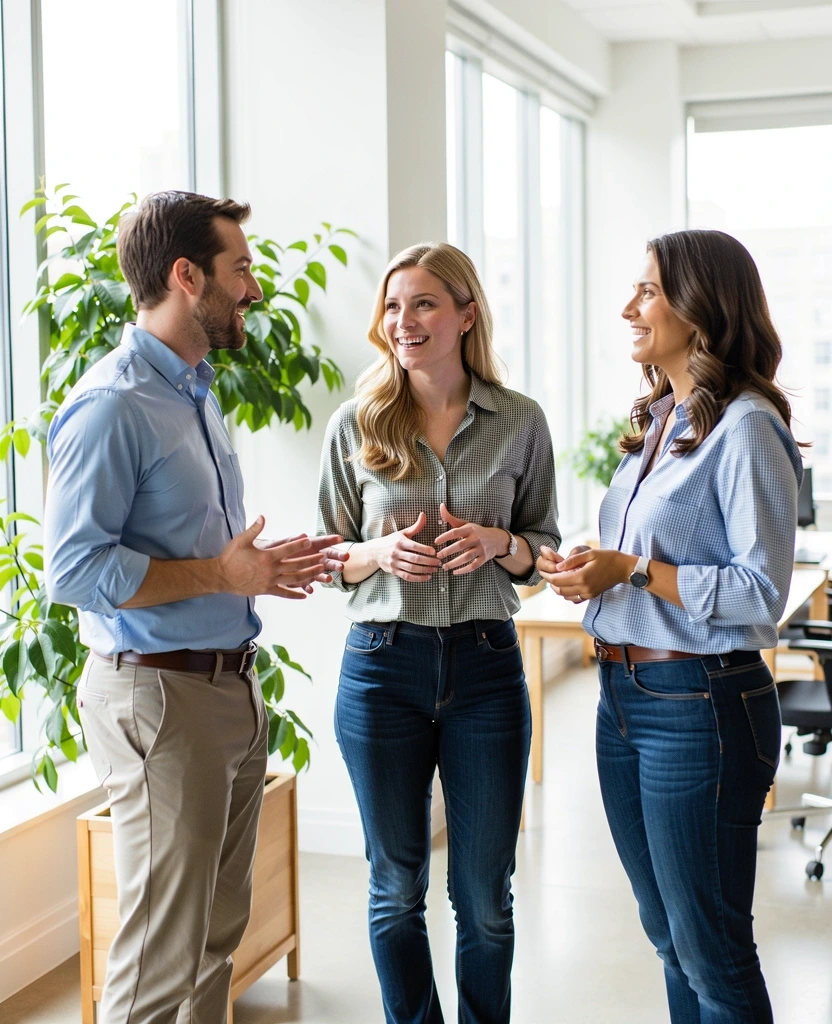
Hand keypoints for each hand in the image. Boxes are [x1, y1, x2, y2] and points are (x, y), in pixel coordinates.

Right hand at [218, 517, 345, 598]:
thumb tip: (263, 517)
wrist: (221, 577)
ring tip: (320, 571)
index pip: (287, 549)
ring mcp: (270, 581)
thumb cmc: (230, 557)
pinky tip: (306, 594)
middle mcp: (271, 570)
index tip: (310, 539)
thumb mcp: (241, 540)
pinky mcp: (267, 590)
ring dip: (309, 575)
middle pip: (296, 565)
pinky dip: (295, 594)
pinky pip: (284, 593)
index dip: (299, 544)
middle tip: (323, 557)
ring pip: (294, 579)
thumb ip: (254, 529)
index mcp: (266, 556)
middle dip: (311, 561)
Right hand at [372, 512, 440, 582]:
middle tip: (439, 562)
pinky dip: (418, 578)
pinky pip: (407, 576)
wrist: (374, 552)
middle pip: (415, 559)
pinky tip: (427, 577)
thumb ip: (415, 526)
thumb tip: (424, 514)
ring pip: (412, 568)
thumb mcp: (402, 533)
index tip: (435, 552)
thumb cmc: (391, 541)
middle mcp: (396, 552)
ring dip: (425, 570)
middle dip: (428, 561)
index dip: (425, 550)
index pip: (414, 546)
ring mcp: (394, 563)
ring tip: (435, 569)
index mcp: (400, 542)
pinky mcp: (394, 571)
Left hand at [434, 503, 509, 575]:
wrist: (497, 539)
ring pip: (467, 557)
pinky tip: (454, 572)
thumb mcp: (465, 524)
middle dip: (448, 551)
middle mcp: (476, 538)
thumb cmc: (476, 531)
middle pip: (460, 545)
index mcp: (470, 529)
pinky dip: (464, 570)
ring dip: (454, 563)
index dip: (445, 537)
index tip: (435, 542)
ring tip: (444, 566)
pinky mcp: (484, 558)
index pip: (455, 532)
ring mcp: (481, 549)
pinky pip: (473, 566)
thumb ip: (451, 518)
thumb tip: (441, 506)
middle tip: (438, 556)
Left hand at [540, 547, 633, 602]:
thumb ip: (573, 560)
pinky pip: (574, 598)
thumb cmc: (608, 558)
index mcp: (582, 577)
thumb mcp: (590, 554)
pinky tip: (567, 583)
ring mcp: (588, 594)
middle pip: (559, 589)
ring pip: (566, 595)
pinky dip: (567, 592)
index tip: (543, 570)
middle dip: (551, 582)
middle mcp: (584, 588)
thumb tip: (557, 566)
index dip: (548, 576)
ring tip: (556, 577)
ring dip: (558, 588)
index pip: (557, 580)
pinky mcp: (591, 596)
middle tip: (547, 574)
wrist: (624, 569)